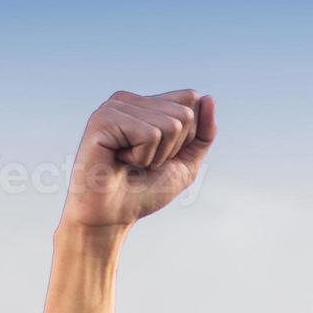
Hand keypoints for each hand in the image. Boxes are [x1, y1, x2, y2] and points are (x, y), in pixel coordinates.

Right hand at [59, 89, 216, 229]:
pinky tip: (119, 161)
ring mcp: (114, 107)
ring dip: (156, 155)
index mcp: (146, 104)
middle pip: (184, 114)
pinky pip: (150, 134)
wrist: (112, 216)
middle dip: (172, 149)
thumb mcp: (186, 163)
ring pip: (170, 125)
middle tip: (143, 163)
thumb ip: (203, 133)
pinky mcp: (104, 119)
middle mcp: (129, 100)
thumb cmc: (143, 191)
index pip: (190, 100)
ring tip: (130, 163)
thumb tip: (208, 97)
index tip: (162, 155)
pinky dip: (142, 157)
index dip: (187, 137)